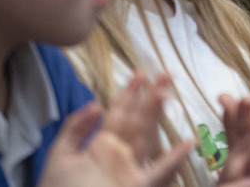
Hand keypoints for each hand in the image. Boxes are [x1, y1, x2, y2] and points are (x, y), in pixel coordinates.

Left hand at [38, 74, 193, 186]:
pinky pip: (159, 171)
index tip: (142, 73)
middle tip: (166, 73)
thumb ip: (75, 129)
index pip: (119, 113)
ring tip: (165, 92)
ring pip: (147, 136)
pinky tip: (189, 142)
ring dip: (156, 115)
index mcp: (101, 145)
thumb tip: (96, 104)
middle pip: (138, 120)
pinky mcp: (136, 186)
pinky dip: (174, 158)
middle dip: (151, 96)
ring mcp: (130, 169)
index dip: (130, 93)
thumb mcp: (60, 155)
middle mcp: (120, 154)